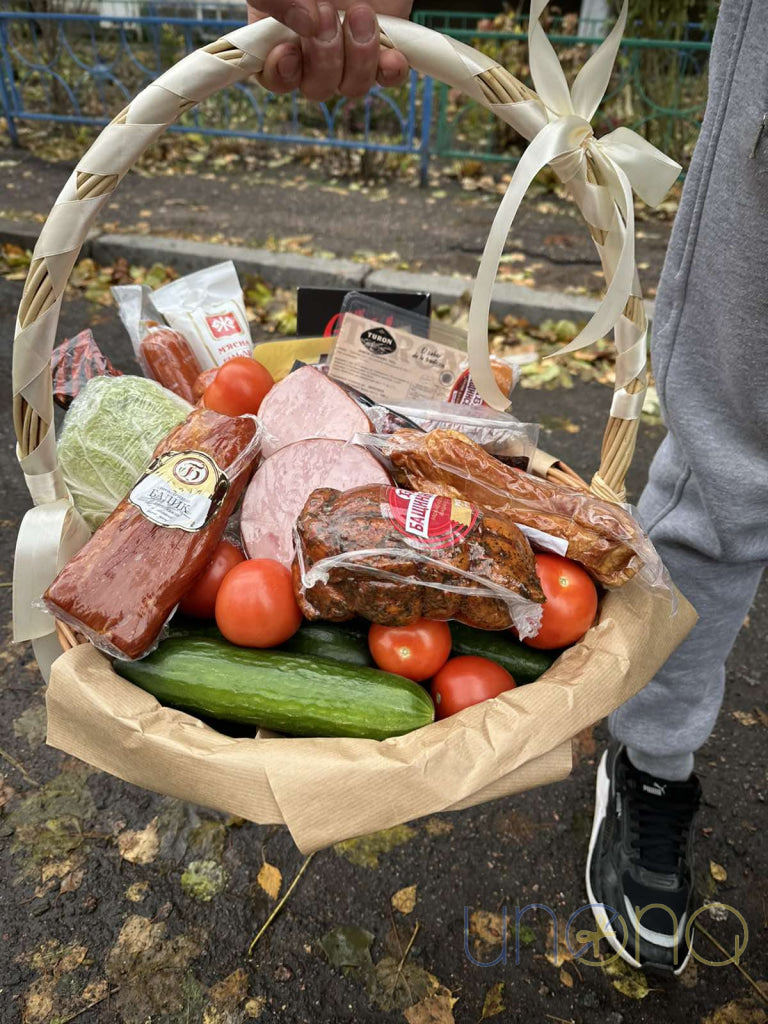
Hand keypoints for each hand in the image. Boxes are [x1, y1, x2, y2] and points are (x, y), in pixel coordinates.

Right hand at [246, 1, 412, 99]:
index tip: (288, 52)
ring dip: (358, 59)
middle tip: (328, 15)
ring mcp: (350, 51)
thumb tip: (305, 25)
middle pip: (316, 88)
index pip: (274, 76)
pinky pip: (388, 77)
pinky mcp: (383, 46)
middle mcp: (314, 50)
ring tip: (361, 15)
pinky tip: (391, 56)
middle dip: (323, 59)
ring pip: (352, 86)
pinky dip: (390, 71)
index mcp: (280, 34)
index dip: (281, 74)